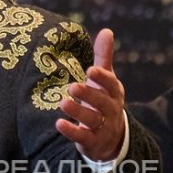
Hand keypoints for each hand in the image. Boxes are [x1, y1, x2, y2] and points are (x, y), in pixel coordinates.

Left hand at [55, 28, 125, 160]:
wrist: (111, 138)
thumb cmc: (103, 100)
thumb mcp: (105, 79)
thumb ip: (103, 57)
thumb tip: (107, 31)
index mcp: (114, 93)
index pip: (112, 85)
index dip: (103, 79)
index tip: (91, 70)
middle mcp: (111, 111)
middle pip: (103, 103)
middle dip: (89, 95)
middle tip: (72, 86)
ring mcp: (103, 128)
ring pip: (93, 120)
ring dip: (79, 112)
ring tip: (63, 102)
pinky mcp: (92, 142)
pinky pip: (83, 138)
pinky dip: (72, 132)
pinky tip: (59, 124)